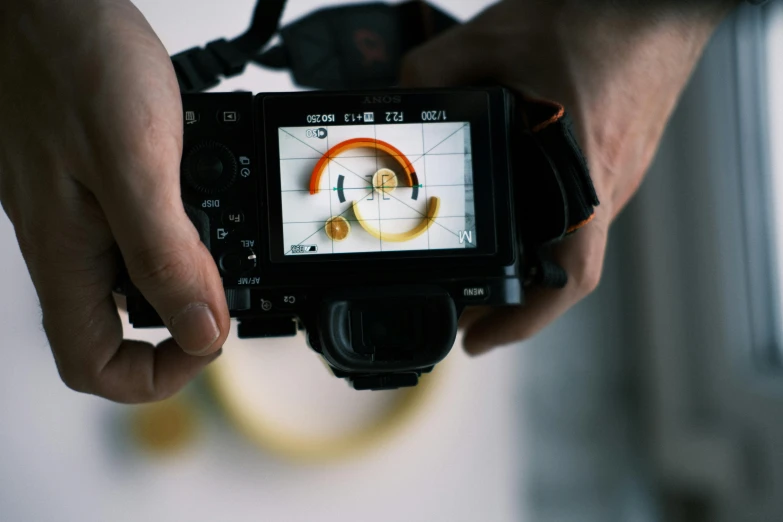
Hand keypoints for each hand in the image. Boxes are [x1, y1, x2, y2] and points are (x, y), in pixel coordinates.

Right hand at [0, 0, 228, 402]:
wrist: (49, 3)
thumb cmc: (77, 64)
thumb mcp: (136, 165)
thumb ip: (165, 254)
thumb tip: (201, 332)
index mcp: (67, 255)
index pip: (95, 364)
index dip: (154, 375)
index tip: (205, 340)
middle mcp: (67, 246)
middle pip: (116, 330)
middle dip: (178, 324)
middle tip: (225, 288)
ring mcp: (76, 216)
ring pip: (129, 283)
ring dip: (181, 278)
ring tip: (222, 246)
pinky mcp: (91, 187)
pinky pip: (133, 235)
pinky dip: (176, 233)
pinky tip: (201, 203)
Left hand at [402, 0, 737, 354]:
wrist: (664, 2)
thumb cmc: (601, 18)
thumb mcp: (495, 39)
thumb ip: (435, 70)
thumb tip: (398, 96)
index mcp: (582, 171)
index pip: (567, 274)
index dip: (524, 321)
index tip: (478, 341)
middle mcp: (606, 185)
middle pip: (562, 270)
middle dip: (511, 300)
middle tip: (464, 308)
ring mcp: (618, 174)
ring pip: (573, 242)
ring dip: (530, 264)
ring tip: (483, 267)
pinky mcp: (619, 157)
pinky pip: (583, 210)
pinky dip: (546, 228)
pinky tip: (517, 211)